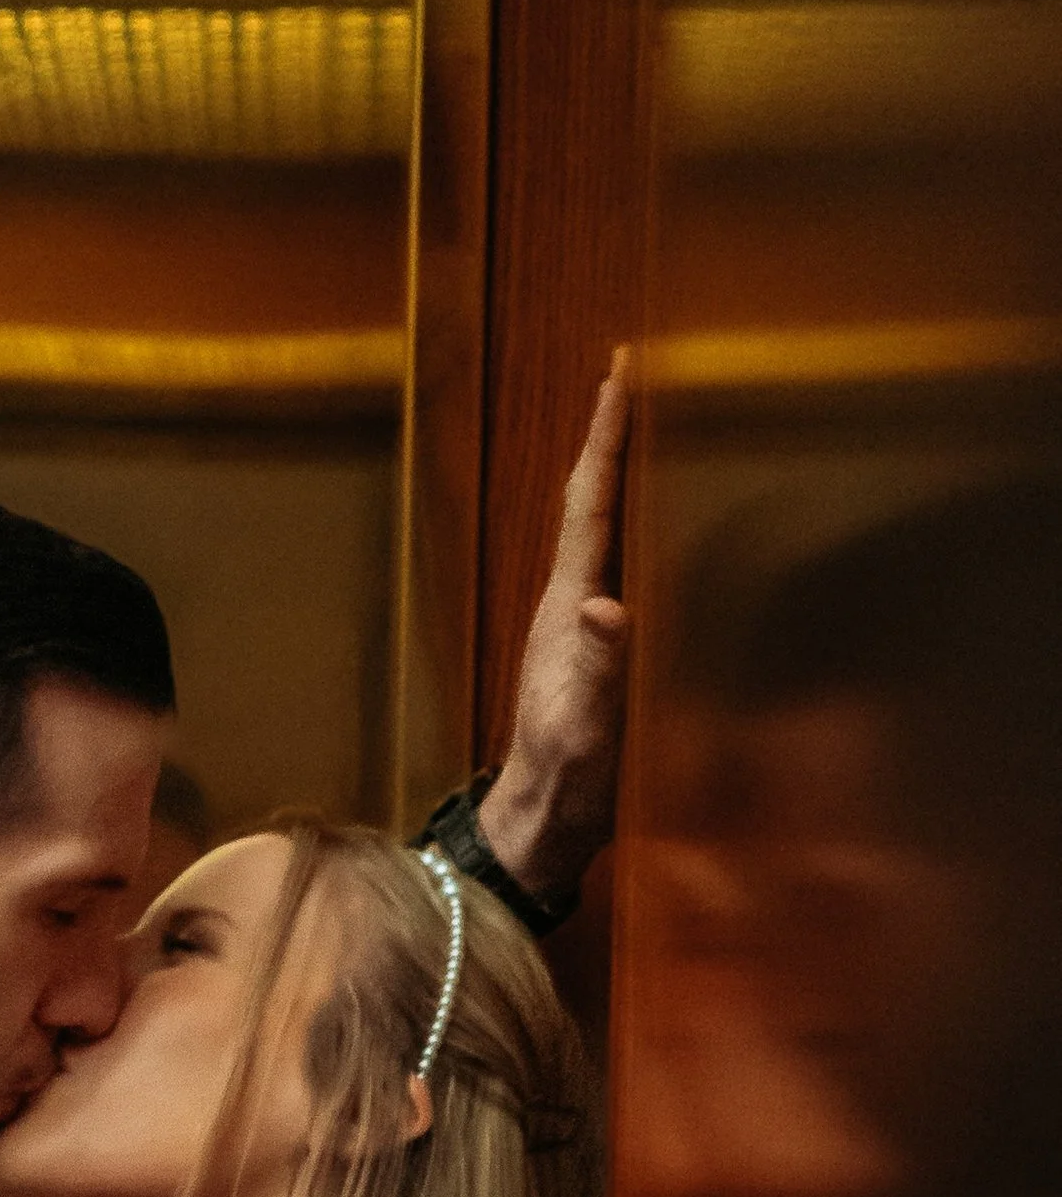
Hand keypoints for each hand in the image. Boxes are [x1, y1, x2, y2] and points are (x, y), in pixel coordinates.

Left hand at [480, 354, 633, 906]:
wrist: (544, 825)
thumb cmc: (567, 779)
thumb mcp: (586, 725)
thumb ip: (597, 667)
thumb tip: (604, 603)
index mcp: (568, 608)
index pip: (588, 504)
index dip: (605, 437)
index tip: (620, 371)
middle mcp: (571, 604)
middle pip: (590, 502)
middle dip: (610, 437)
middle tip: (632, 373)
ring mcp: (580, 626)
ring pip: (603, 531)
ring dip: (620, 476)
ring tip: (646, 424)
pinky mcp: (594, 649)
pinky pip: (618, 566)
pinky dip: (634, 529)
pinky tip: (652, 524)